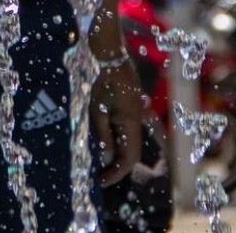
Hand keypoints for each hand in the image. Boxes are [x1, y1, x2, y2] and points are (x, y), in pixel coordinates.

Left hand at [90, 61, 142, 186]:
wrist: (109, 54)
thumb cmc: (100, 81)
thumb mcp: (97, 111)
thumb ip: (103, 137)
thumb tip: (106, 160)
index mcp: (132, 123)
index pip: (130, 158)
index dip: (116, 173)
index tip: (101, 181)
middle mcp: (138, 120)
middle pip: (131, 151)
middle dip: (115, 165)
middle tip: (97, 175)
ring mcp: (136, 112)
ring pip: (129, 140)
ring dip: (115, 152)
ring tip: (97, 161)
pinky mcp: (131, 105)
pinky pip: (126, 129)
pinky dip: (116, 139)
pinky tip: (103, 141)